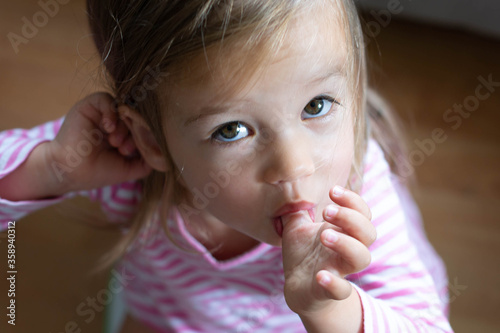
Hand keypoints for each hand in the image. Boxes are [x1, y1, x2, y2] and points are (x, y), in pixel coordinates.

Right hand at [45, 92, 151, 194]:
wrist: (72, 172)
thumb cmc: (98, 171)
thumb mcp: (130, 168)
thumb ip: (147, 161)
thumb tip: (165, 155)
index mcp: (124, 133)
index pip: (142, 126)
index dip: (142, 136)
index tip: (132, 153)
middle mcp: (114, 121)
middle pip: (135, 116)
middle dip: (133, 133)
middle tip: (124, 149)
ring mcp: (101, 113)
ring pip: (123, 108)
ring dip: (123, 126)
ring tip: (115, 143)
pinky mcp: (88, 106)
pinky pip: (106, 99)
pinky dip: (111, 113)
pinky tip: (109, 128)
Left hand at [281, 185, 375, 315]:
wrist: (298, 288)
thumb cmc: (302, 253)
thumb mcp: (296, 224)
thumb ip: (296, 205)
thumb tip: (289, 180)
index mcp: (343, 231)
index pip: (362, 212)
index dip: (353, 200)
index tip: (332, 190)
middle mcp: (347, 249)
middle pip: (368, 233)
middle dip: (351, 218)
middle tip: (327, 211)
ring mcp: (339, 270)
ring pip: (361, 258)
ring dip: (346, 244)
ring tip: (324, 236)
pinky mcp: (329, 291)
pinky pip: (341, 290)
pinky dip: (334, 283)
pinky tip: (320, 275)